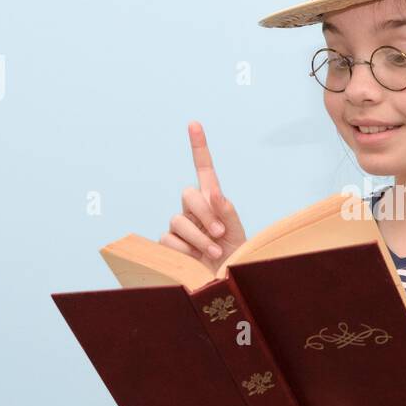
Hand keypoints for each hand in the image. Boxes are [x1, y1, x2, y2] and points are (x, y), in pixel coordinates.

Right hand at [161, 121, 246, 263]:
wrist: (225, 281)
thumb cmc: (234, 256)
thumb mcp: (238, 233)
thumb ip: (228, 211)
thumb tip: (214, 192)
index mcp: (212, 201)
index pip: (204, 169)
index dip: (199, 147)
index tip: (194, 124)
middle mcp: (193, 210)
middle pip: (188, 195)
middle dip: (204, 213)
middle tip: (219, 232)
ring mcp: (179, 226)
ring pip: (178, 221)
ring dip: (199, 237)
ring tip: (214, 251)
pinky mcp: (167, 243)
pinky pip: (169, 240)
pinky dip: (186, 251)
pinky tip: (195, 260)